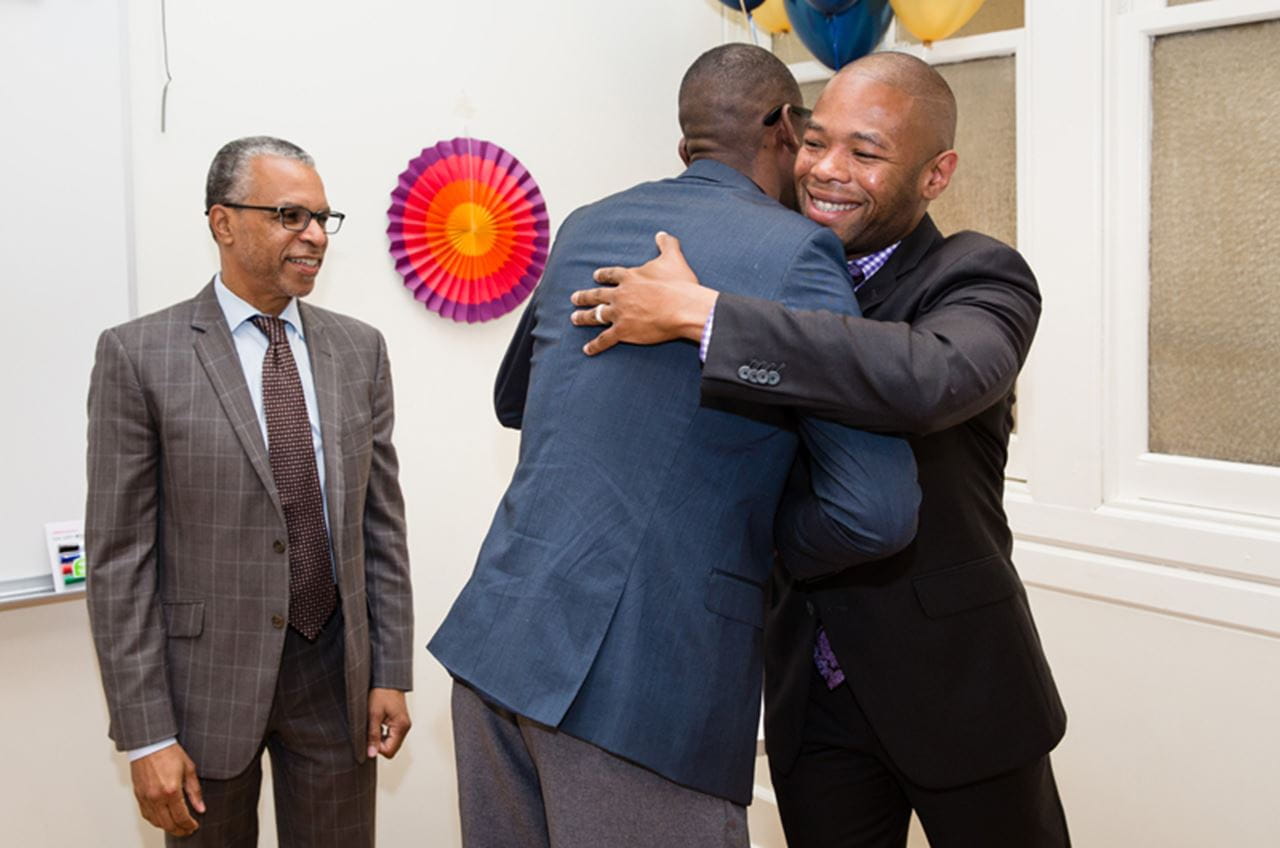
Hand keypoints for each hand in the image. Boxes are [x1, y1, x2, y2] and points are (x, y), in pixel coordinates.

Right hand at [129, 743, 203, 836]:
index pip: (181, 817)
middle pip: (168, 823)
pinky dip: (155, 821)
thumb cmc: (169, 753)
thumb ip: (195, 792)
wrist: (150, 744)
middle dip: (180, 830)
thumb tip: (200, 808)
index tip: (194, 826)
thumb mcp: (189, 770)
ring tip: (177, 827)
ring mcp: (146, 798)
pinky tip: (163, 820)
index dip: (189, 825)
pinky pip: (146, 815)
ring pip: (156, 822)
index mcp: (171, 790)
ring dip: (168, 827)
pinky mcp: (138, 796)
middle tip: (187, 830)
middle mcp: (157, 797)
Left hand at [367, 687, 410, 758]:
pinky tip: (377, 723)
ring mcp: (403, 724)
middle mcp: (405, 727)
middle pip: (391, 748)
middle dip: (378, 743)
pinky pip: (391, 735)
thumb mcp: (373, 715)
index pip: (389, 751)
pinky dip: (382, 733)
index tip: (368, 738)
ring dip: (380, 738)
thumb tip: (371, 753)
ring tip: (373, 724)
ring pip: (390, 742)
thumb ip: (373, 735)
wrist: (387, 679)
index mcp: (401, 726)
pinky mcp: (399, 721)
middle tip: (370, 730)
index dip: (376, 748)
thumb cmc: (381, 692)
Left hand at [571, 231, 718, 354]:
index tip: (595, 275)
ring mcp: (619, 313)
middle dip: (584, 296)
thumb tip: (662, 234)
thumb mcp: (673, 258)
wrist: (681, 308)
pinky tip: (587, 350)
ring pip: (596, 315)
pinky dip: (595, 345)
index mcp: (629, 277)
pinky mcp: (623, 331)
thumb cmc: (678, 284)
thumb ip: (667, 244)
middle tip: (574, 298)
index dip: (602, 275)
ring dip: (584, 317)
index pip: (611, 275)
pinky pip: (605, 339)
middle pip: (597, 294)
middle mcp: (620, 294)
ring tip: (574, 319)